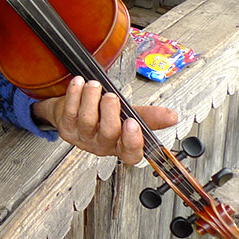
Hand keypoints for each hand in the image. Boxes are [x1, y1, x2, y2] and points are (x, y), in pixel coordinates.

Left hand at [31, 76, 178, 164]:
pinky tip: (79, 84)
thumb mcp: (127, 115)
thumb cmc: (102, 115)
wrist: (69, 112)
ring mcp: (82, 137)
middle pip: (108, 134)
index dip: (133, 141)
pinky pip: (70, 110)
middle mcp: (100, 145)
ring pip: (87, 120)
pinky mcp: (65, 126)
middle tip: (112, 97)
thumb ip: (148, 117)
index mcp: (119, 145)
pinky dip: (74, 94)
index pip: (130, 154)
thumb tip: (173, 116)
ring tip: (95, 85)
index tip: (133, 123)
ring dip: (91, 99)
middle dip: (110, 113)